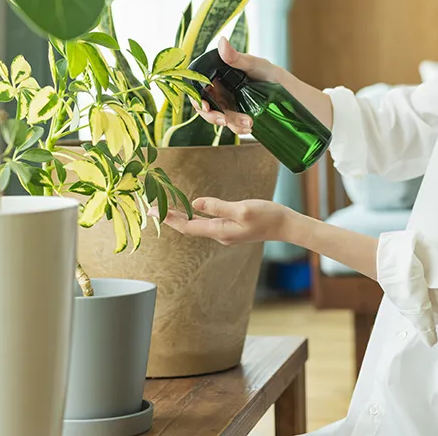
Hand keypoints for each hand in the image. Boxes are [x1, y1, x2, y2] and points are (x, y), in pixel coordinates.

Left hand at [163, 197, 294, 245]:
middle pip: (189, 227)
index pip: (188, 226)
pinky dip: (194, 216)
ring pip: (197, 225)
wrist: (286, 226)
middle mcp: (220, 234)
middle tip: (152, 208)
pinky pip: (207, 222)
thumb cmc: (267, 216)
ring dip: (181, 217)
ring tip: (165, 208)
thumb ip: (218, 206)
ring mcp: (226, 232)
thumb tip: (195, 203)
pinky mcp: (231, 227)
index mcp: (220, 231)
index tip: (152, 212)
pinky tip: (190, 210)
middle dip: (170, 218)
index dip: (169, 219)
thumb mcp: (242, 209)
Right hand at [193, 38, 281, 135]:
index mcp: (219, 76)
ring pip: (220, 118)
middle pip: (206, 107)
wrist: (291, 92)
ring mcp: (229, 105)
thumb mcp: (254, 64)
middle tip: (224, 120)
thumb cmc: (270, 73)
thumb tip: (222, 42)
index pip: (200, 88)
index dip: (198, 98)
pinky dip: (239, 129)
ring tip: (248, 122)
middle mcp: (221, 91)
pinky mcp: (239, 116)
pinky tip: (249, 127)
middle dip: (213, 116)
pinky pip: (233, 126)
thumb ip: (236, 57)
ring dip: (232, 123)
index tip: (205, 106)